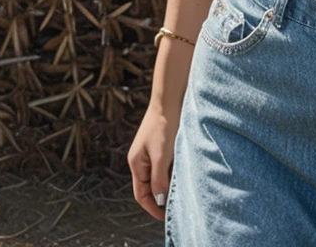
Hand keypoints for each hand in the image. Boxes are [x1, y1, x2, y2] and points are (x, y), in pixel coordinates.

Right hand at [128, 105, 179, 221]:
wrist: (169, 97)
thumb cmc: (164, 124)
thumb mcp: (162, 155)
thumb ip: (158, 178)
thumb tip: (159, 199)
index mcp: (136, 162)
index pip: (140, 193)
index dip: (151, 207)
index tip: (164, 217)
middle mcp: (140, 158)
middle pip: (146, 186)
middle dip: (157, 200)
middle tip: (172, 210)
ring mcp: (149, 150)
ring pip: (155, 176)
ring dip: (164, 186)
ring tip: (177, 196)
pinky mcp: (160, 143)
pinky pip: (162, 165)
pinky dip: (169, 174)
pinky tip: (180, 175)